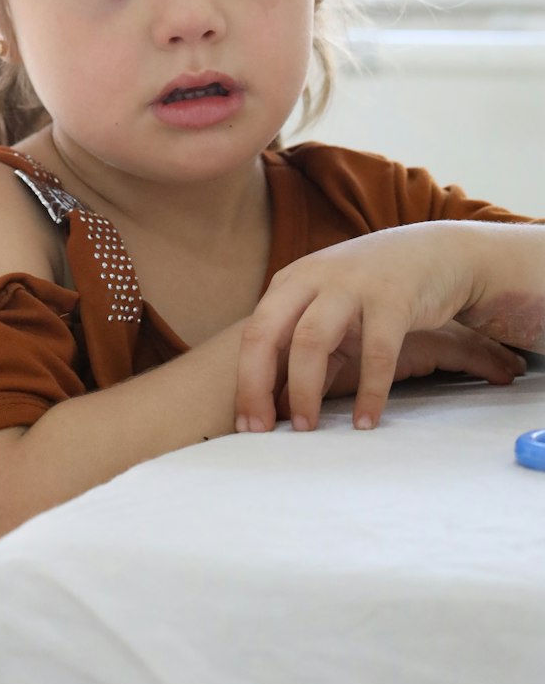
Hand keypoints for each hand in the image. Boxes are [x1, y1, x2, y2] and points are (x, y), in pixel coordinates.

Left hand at [235, 223, 485, 432]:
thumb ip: (311, 358)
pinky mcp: (393, 298)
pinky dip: (369, 391)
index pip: (254, 334)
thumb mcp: (335, 317)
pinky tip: (365, 422)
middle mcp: (313, 278)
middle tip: (261, 430)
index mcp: (292, 282)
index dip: (246, 381)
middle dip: (257, 384)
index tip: (247, 425)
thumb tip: (282, 408)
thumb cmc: (376, 291)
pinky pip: (376, 351)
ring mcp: (351, 285)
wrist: (438, 253)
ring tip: (306, 429)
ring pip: (311, 339)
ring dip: (303, 389)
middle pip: (267, 332)